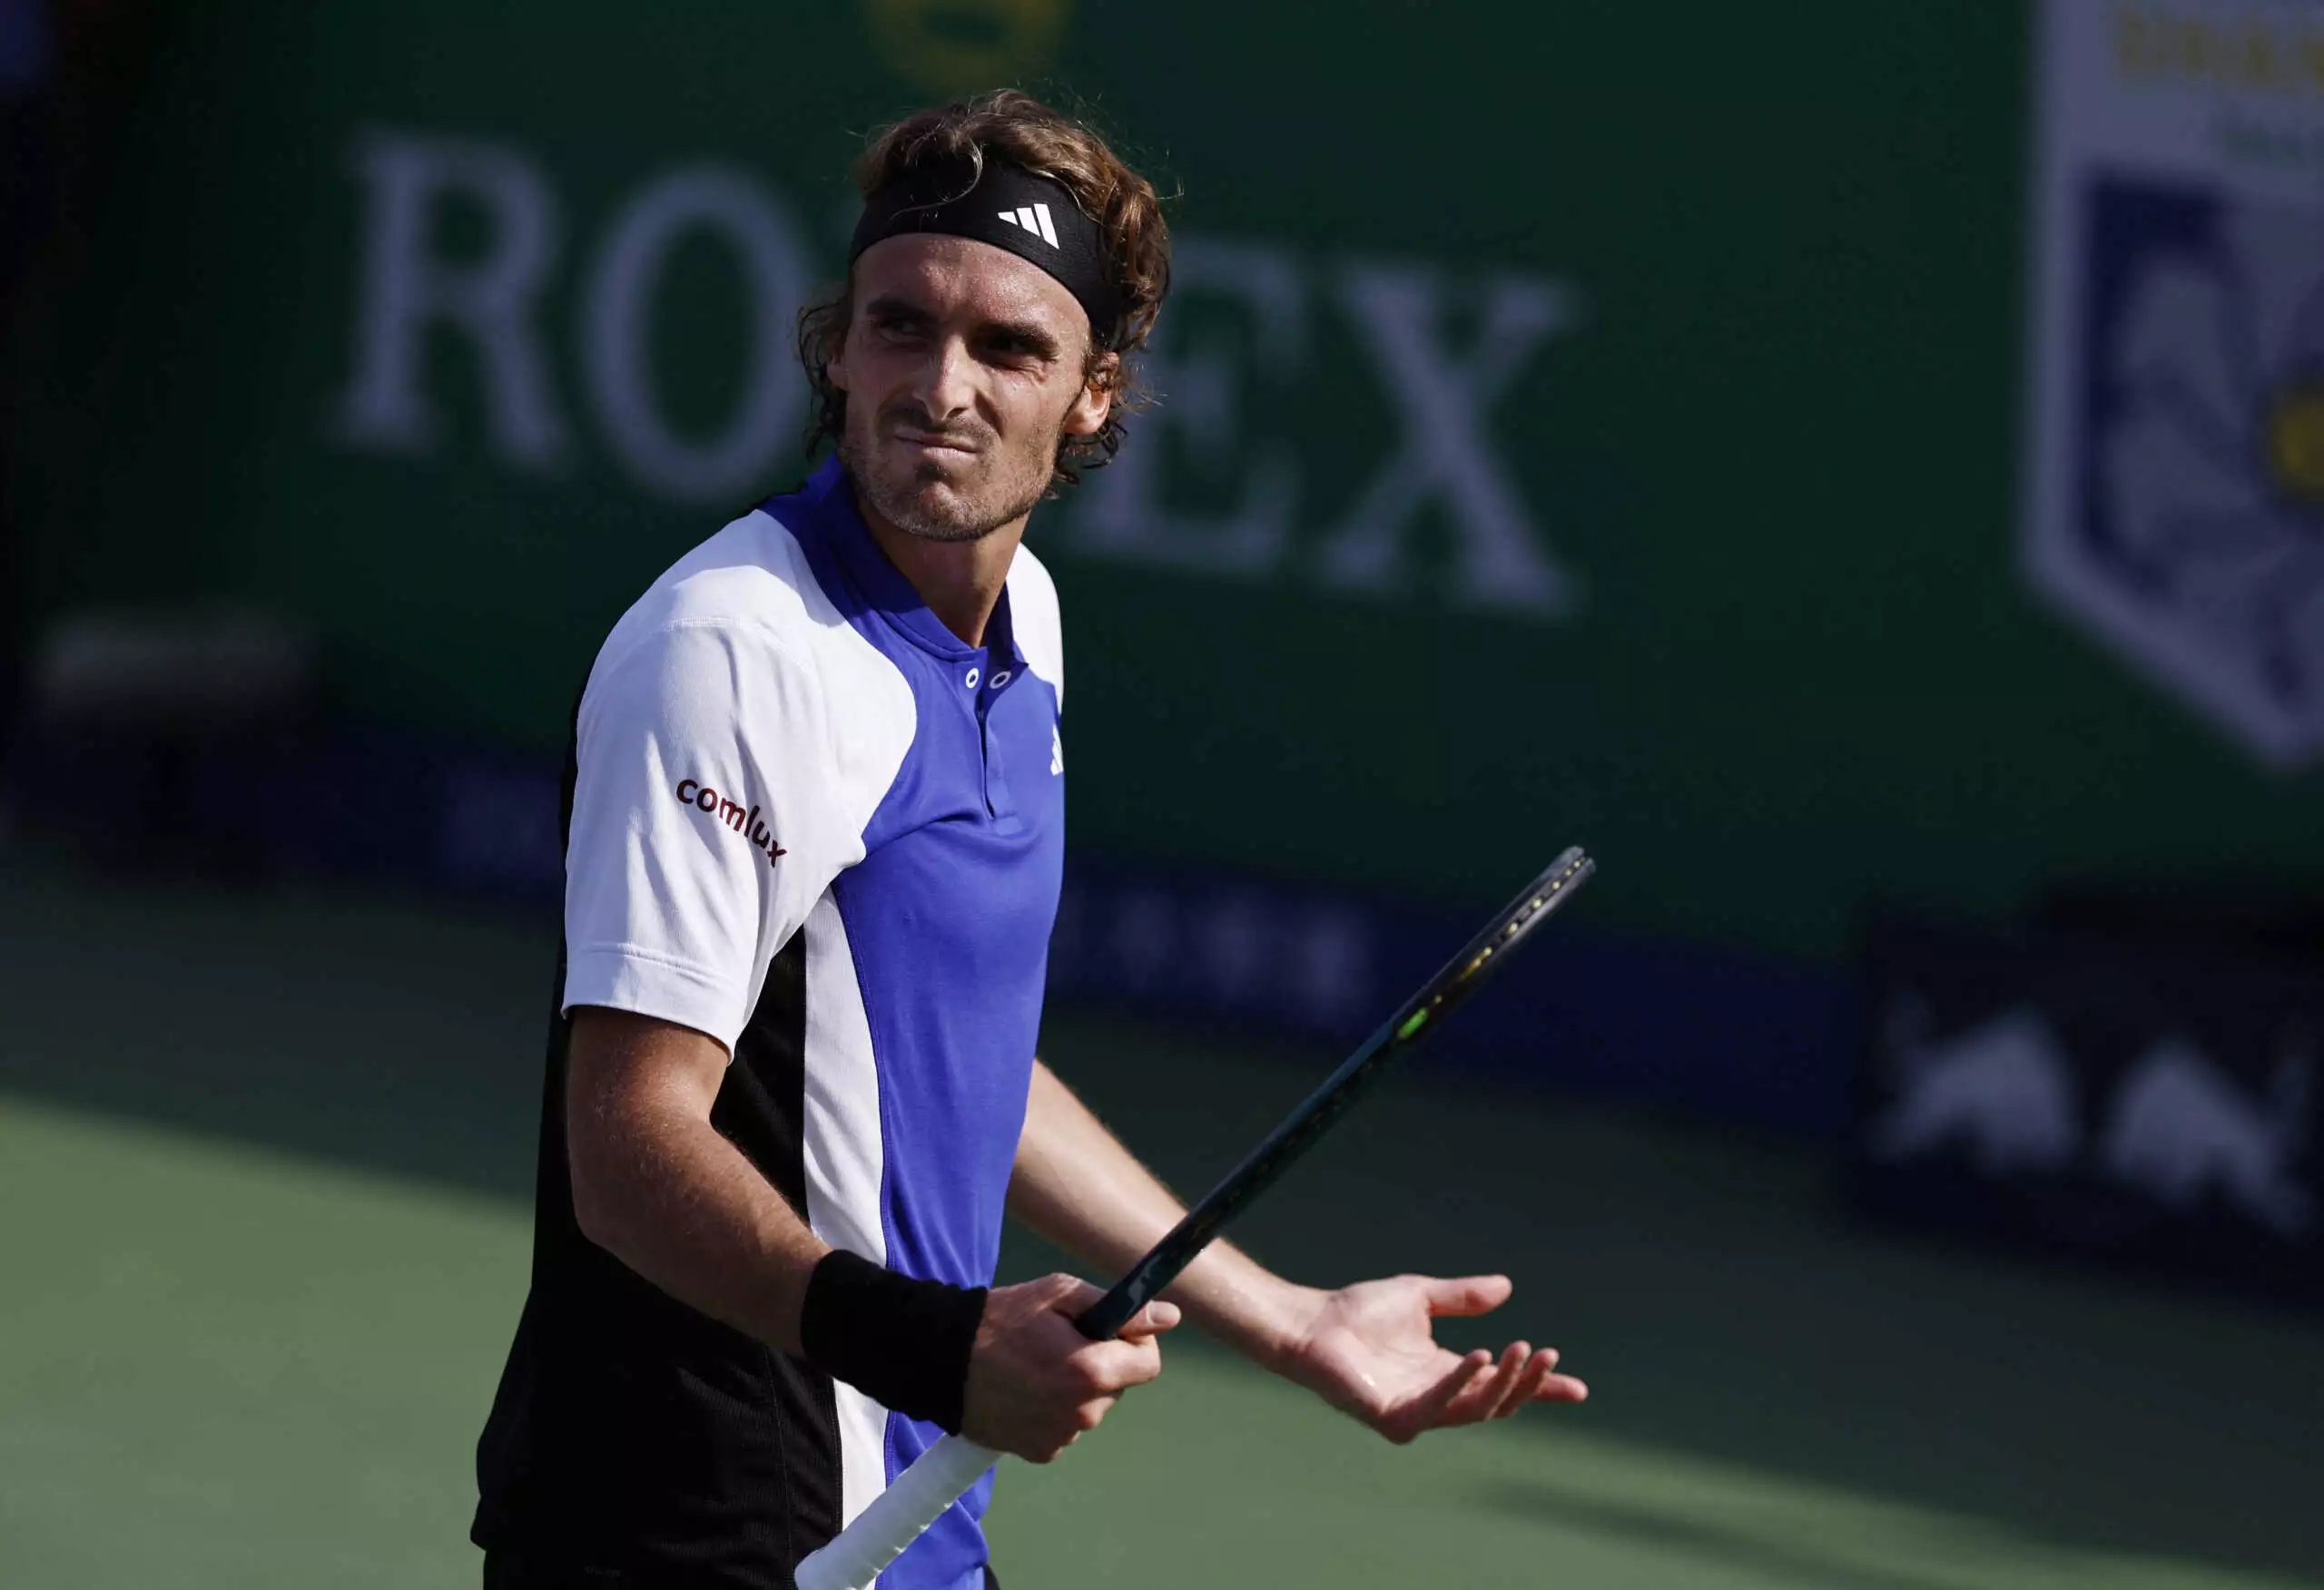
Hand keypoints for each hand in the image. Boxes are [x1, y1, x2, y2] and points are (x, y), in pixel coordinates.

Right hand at [960, 1273, 1178, 1462]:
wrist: (942, 1359)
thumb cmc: (1002, 1318)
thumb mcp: (1059, 1294)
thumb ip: (1120, 1308)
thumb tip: (1170, 1317)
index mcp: (1093, 1371)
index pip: (1149, 1363)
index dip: (1133, 1342)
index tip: (1107, 1329)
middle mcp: (1083, 1412)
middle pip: (1117, 1386)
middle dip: (1101, 1363)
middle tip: (1061, 1342)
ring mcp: (1061, 1436)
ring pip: (1090, 1406)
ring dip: (1076, 1388)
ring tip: (1035, 1366)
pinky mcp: (1041, 1451)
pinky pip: (1065, 1426)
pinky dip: (1053, 1410)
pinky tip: (1024, 1390)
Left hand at [1270, 1274, 1584, 1442]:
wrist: (1312, 1322)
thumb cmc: (1357, 1313)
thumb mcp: (1421, 1296)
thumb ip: (1462, 1296)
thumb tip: (1507, 1287)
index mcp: (1446, 1373)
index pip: (1501, 1385)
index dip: (1539, 1387)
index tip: (1578, 1388)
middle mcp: (1437, 1397)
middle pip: (1497, 1402)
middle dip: (1528, 1382)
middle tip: (1549, 1354)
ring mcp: (1417, 1412)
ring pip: (1476, 1409)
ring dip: (1503, 1382)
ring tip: (1523, 1349)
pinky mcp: (1394, 1419)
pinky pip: (1438, 1408)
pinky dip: (1462, 1385)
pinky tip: (1480, 1357)